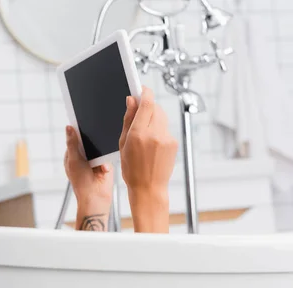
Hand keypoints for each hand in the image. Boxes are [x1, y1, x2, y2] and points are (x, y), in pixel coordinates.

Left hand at [64, 125, 113, 230]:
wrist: (96, 198)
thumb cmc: (81, 182)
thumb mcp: (74, 161)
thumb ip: (72, 144)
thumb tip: (69, 127)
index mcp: (72, 154)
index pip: (75, 137)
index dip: (78, 128)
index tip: (82, 116)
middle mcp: (84, 156)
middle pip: (89, 140)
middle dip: (93, 137)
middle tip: (96, 131)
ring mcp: (95, 160)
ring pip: (99, 146)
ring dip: (100, 151)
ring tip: (97, 160)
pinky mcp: (105, 164)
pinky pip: (108, 155)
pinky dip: (106, 161)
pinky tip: (103, 169)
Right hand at [119, 86, 177, 232]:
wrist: (149, 188)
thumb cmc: (132, 170)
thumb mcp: (123, 144)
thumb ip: (128, 120)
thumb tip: (131, 101)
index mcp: (139, 134)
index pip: (147, 103)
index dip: (145, 92)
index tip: (141, 88)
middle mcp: (155, 134)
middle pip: (155, 107)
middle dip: (148, 105)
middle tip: (139, 110)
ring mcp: (167, 138)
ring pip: (161, 117)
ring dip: (153, 117)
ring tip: (144, 131)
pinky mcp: (174, 143)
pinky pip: (165, 128)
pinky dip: (158, 129)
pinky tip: (151, 143)